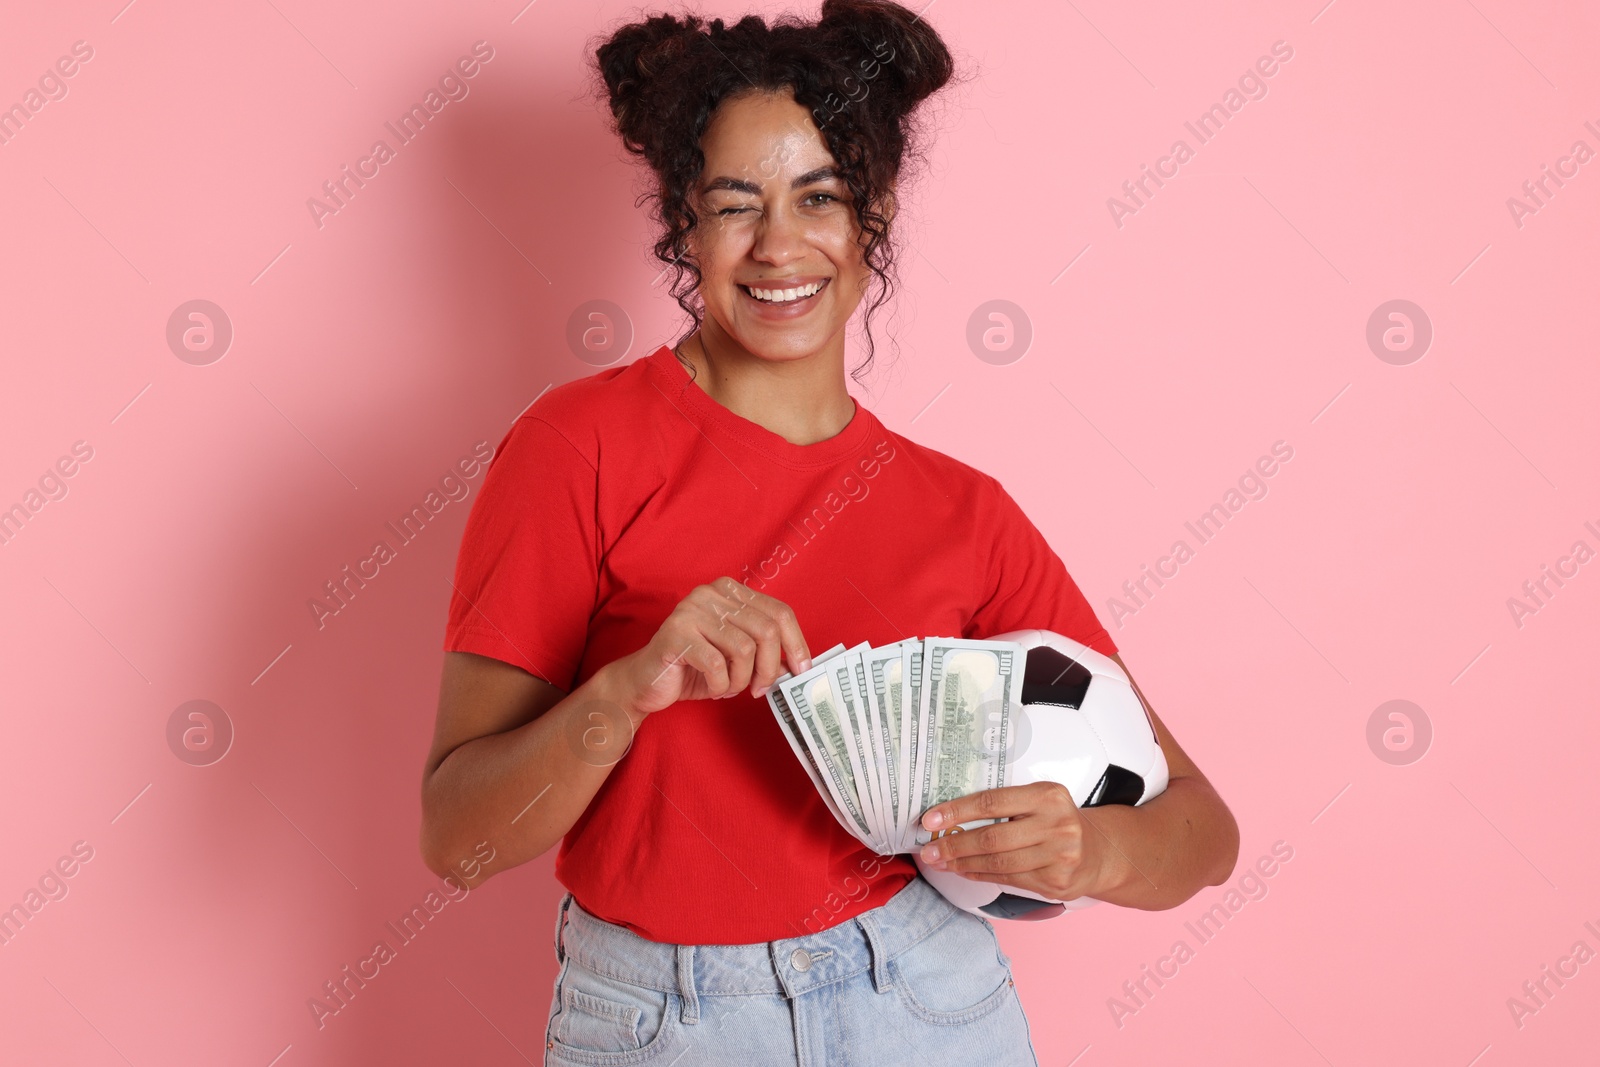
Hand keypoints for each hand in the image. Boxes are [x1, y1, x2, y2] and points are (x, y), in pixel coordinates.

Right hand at [608, 576, 812, 721]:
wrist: (646, 682)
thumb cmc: (695, 668)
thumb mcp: (736, 654)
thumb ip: (764, 650)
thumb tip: (799, 664)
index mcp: (730, 590)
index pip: (779, 612)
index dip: (797, 644)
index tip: (802, 670)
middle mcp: (711, 592)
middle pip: (767, 630)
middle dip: (770, 668)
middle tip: (760, 689)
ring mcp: (691, 610)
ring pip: (744, 650)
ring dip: (742, 680)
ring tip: (729, 687)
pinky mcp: (676, 634)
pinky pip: (717, 665)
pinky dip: (721, 685)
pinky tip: (713, 688)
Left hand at [916, 783, 1112, 902]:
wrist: (1099, 853)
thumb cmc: (1058, 822)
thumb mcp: (1040, 801)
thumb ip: (1006, 805)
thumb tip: (952, 816)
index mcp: (1048, 796)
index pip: (992, 802)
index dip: (957, 811)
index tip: (931, 820)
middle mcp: (1057, 824)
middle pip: (992, 837)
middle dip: (954, 845)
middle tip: (929, 850)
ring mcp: (1059, 856)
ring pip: (998, 862)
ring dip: (963, 864)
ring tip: (941, 862)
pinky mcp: (1056, 882)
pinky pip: (1009, 879)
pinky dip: (981, 875)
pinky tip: (964, 871)